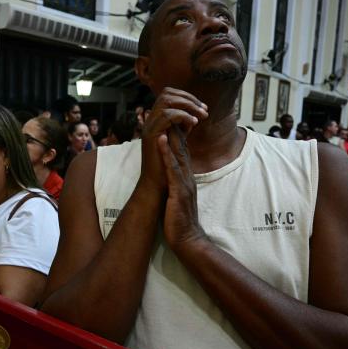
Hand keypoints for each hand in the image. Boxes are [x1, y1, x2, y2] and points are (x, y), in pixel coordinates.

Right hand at [140, 88, 207, 191]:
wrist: (157, 185)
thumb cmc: (167, 168)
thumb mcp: (177, 143)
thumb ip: (182, 129)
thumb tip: (193, 118)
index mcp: (156, 121)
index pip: (169, 95)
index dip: (187, 97)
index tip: (202, 108)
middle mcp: (151, 121)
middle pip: (166, 93)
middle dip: (188, 98)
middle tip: (204, 110)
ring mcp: (150, 127)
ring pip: (166, 100)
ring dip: (187, 105)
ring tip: (201, 116)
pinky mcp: (152, 135)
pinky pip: (167, 115)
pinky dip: (182, 115)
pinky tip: (194, 123)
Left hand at [158, 125, 205, 250]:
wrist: (187, 240)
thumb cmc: (179, 220)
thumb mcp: (178, 197)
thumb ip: (176, 183)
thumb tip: (169, 174)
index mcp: (186, 178)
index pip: (182, 152)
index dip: (177, 134)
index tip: (171, 117)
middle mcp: (187, 177)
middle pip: (182, 148)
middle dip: (177, 128)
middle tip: (172, 108)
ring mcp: (184, 184)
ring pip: (178, 154)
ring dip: (171, 135)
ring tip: (166, 117)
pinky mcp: (179, 192)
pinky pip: (172, 170)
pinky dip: (166, 154)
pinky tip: (160, 142)